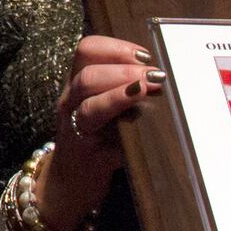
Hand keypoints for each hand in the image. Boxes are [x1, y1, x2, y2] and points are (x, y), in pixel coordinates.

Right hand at [39, 37, 161, 230]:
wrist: (69, 185)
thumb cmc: (97, 143)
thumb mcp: (105, 112)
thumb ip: (123, 92)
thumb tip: (162, 77)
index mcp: (78, 84)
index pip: (87, 49)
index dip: (116, 46)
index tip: (145, 54)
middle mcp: (71, 99)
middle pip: (87, 66)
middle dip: (123, 63)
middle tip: (153, 71)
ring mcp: (74, 121)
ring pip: (87, 87)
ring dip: (121, 81)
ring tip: (149, 84)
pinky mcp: (82, 144)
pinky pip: (96, 119)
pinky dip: (117, 106)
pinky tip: (139, 110)